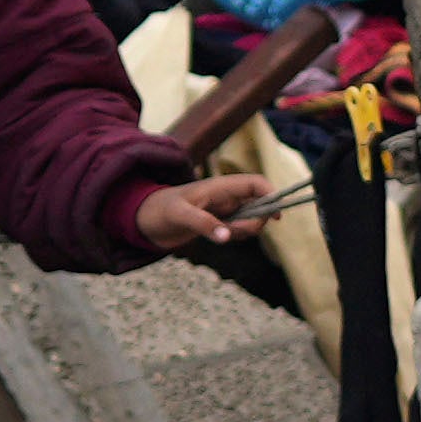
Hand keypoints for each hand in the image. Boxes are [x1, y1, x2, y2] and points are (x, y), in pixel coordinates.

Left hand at [124, 176, 283, 251]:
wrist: (144, 219)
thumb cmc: (158, 210)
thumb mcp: (178, 216)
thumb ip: (203, 223)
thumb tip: (226, 236)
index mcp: (220, 186)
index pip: (255, 184)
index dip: (271, 195)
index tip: (277, 216)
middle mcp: (225, 196)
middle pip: (259, 204)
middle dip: (257, 220)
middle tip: (236, 233)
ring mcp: (223, 210)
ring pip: (250, 219)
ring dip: (245, 231)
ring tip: (220, 235)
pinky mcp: (218, 223)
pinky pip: (238, 229)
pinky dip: (235, 236)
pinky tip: (218, 238)